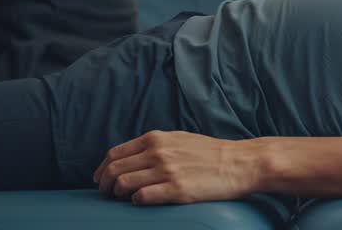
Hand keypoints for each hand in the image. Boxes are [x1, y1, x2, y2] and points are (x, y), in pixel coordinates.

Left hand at [93, 130, 258, 204]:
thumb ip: (155, 145)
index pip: (115, 153)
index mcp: (157, 138)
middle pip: (114, 170)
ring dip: (118, 195)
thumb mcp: (180, 139)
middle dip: (105, 185)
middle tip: (108, 194)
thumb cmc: (211, 153)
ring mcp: (167, 171)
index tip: (101, 179)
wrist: (240, 162)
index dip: (103, 169)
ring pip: (123, 184)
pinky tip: (143, 201)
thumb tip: (131, 158)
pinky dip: (136, 201)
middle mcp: (158, 153)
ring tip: (124, 199)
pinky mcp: (176, 190)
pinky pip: (141, 198)